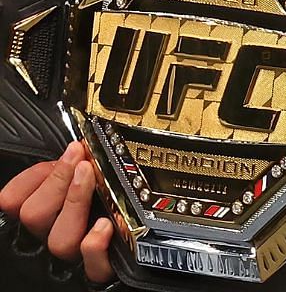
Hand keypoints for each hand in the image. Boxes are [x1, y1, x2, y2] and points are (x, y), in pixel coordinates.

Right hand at [0, 141, 115, 282]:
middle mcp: (53, 233)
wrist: (139, 232)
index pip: (15, 200)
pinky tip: (105, 227)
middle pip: (35, 216)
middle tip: (83, 160)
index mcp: (45, 210)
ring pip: (60, 240)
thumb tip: (77, 146)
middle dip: (58, 182)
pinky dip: (95, 248)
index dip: (32, 177)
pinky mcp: (101, 267)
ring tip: (94, 180)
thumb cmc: (106, 194)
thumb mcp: (81, 175)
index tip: (69, 150)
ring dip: (75, 204)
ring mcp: (75, 254)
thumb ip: (70, 166)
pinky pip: (93, 269)